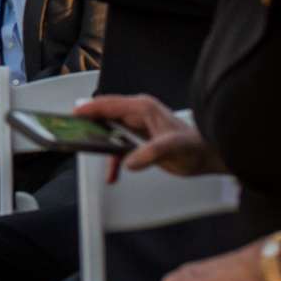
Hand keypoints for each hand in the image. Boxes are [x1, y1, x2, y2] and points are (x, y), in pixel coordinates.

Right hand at [76, 93, 216, 177]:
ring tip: (92, 158)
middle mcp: (138, 114)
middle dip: (89, 126)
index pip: (109, 104)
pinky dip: (113, 161)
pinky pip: (118, 147)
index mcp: (143, 108)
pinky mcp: (139, 139)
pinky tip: (112, 175)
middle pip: (105, 116)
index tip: (73, 114)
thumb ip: (151, 153)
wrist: (207, 156)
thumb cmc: (195, 147)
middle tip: (73, 134)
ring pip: (110, 132)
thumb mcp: (173, 148)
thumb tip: (129, 161)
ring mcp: (138, 126)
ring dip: (101, 147)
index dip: (89, 108)